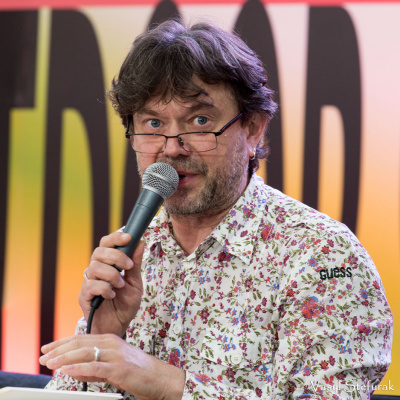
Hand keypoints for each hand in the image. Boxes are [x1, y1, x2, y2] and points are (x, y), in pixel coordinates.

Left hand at [39, 334, 185, 399]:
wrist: (161, 378)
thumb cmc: (140, 372)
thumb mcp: (115, 366)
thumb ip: (96, 366)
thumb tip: (74, 369)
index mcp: (111, 340)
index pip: (81, 339)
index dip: (62, 343)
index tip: (48, 348)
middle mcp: (112, 343)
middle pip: (80, 343)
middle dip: (59, 349)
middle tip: (43, 355)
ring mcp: (116, 354)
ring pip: (84, 353)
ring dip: (64, 357)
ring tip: (50, 362)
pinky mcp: (119, 368)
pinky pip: (95, 366)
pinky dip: (78, 368)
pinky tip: (67, 370)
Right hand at [79, 232, 144, 335]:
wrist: (118, 327)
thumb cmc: (125, 305)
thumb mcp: (135, 283)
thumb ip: (135, 264)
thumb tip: (140, 243)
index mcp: (108, 264)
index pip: (106, 243)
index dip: (116, 237)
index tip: (129, 237)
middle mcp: (96, 270)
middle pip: (98, 251)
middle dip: (116, 256)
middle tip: (128, 267)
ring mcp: (89, 283)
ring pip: (94, 267)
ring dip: (112, 274)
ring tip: (121, 285)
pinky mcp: (84, 296)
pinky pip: (91, 285)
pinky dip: (105, 288)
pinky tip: (112, 295)